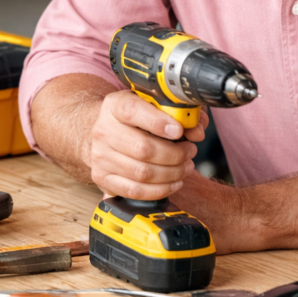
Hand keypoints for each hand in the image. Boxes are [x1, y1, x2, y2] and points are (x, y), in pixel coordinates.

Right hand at [90, 90, 206, 199]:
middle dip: (175, 154)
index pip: (133, 111)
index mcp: (115, 106)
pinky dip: (160, 190)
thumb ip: (179, 113)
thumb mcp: (153, 105)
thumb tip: (197, 131)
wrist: (105, 131)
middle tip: (190, 151)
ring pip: (142, 173)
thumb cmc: (135, 118)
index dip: (158, 122)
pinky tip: (174, 182)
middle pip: (143, 148)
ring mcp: (100, 157)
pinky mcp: (103, 179)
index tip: (178, 130)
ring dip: (172, 173)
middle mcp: (103, 131)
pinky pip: (136, 191)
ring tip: (185, 166)